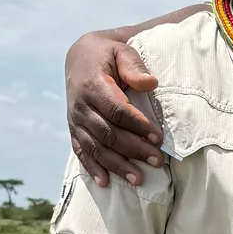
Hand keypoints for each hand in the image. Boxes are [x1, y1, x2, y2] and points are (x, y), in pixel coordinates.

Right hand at [66, 33, 163, 187]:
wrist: (80, 57)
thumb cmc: (107, 54)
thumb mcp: (121, 50)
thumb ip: (134, 65)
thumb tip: (151, 83)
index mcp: (93, 85)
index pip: (117, 111)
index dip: (138, 126)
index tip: (158, 138)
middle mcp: (81, 106)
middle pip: (108, 133)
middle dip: (134, 150)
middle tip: (157, 161)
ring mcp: (75, 120)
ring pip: (96, 147)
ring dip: (117, 165)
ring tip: (138, 179)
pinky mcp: (74, 129)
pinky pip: (81, 151)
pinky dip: (92, 168)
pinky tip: (105, 183)